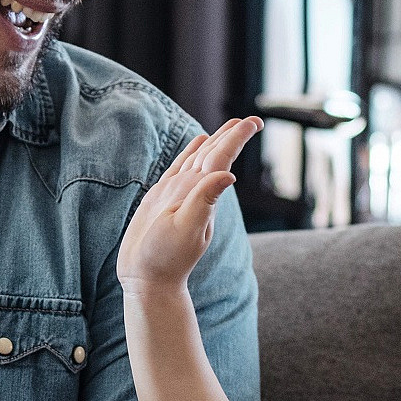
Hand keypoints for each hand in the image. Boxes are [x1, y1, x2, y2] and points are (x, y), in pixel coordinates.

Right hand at [117, 118, 258, 291]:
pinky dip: (190, 154)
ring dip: (214, 143)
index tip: (253, 122)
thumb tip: (229, 175)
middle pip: (214, 156)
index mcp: (200, 195)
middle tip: (251, 120)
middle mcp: (191, 192)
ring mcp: (177, 195)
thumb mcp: (186, 229)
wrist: (147, 280)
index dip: (236, 139)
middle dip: (231, 137)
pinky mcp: (161, 200)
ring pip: (199, 160)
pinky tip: (197, 146)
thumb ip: (204, 201)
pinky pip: (179, 169)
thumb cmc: (164, 259)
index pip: (221, 159)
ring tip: (228, 127)